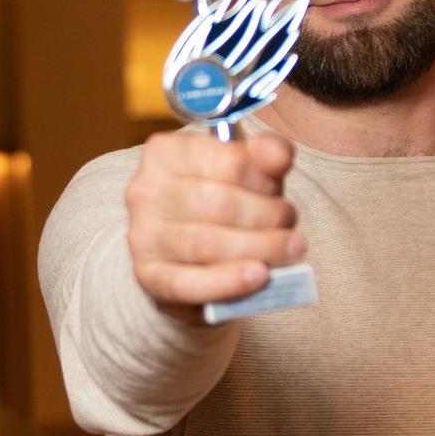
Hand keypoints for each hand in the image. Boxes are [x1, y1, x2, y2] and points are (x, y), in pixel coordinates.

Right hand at [124, 124, 307, 317]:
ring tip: (289, 251)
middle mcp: (146, 191)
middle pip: (219, 203)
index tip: (280, 191)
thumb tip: (279, 155)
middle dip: (267, 216)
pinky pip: (189, 283)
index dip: (266, 180)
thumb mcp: (242, 171)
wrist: (183, 255)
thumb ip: (265, 155)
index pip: (229, 161)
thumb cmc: (217, 204)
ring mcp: (143, 236)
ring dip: (259, 248)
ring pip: (206, 243)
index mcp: (165, 152)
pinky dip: (229, 281)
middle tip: (291, 226)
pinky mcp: (148, 277)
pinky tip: (259, 276)